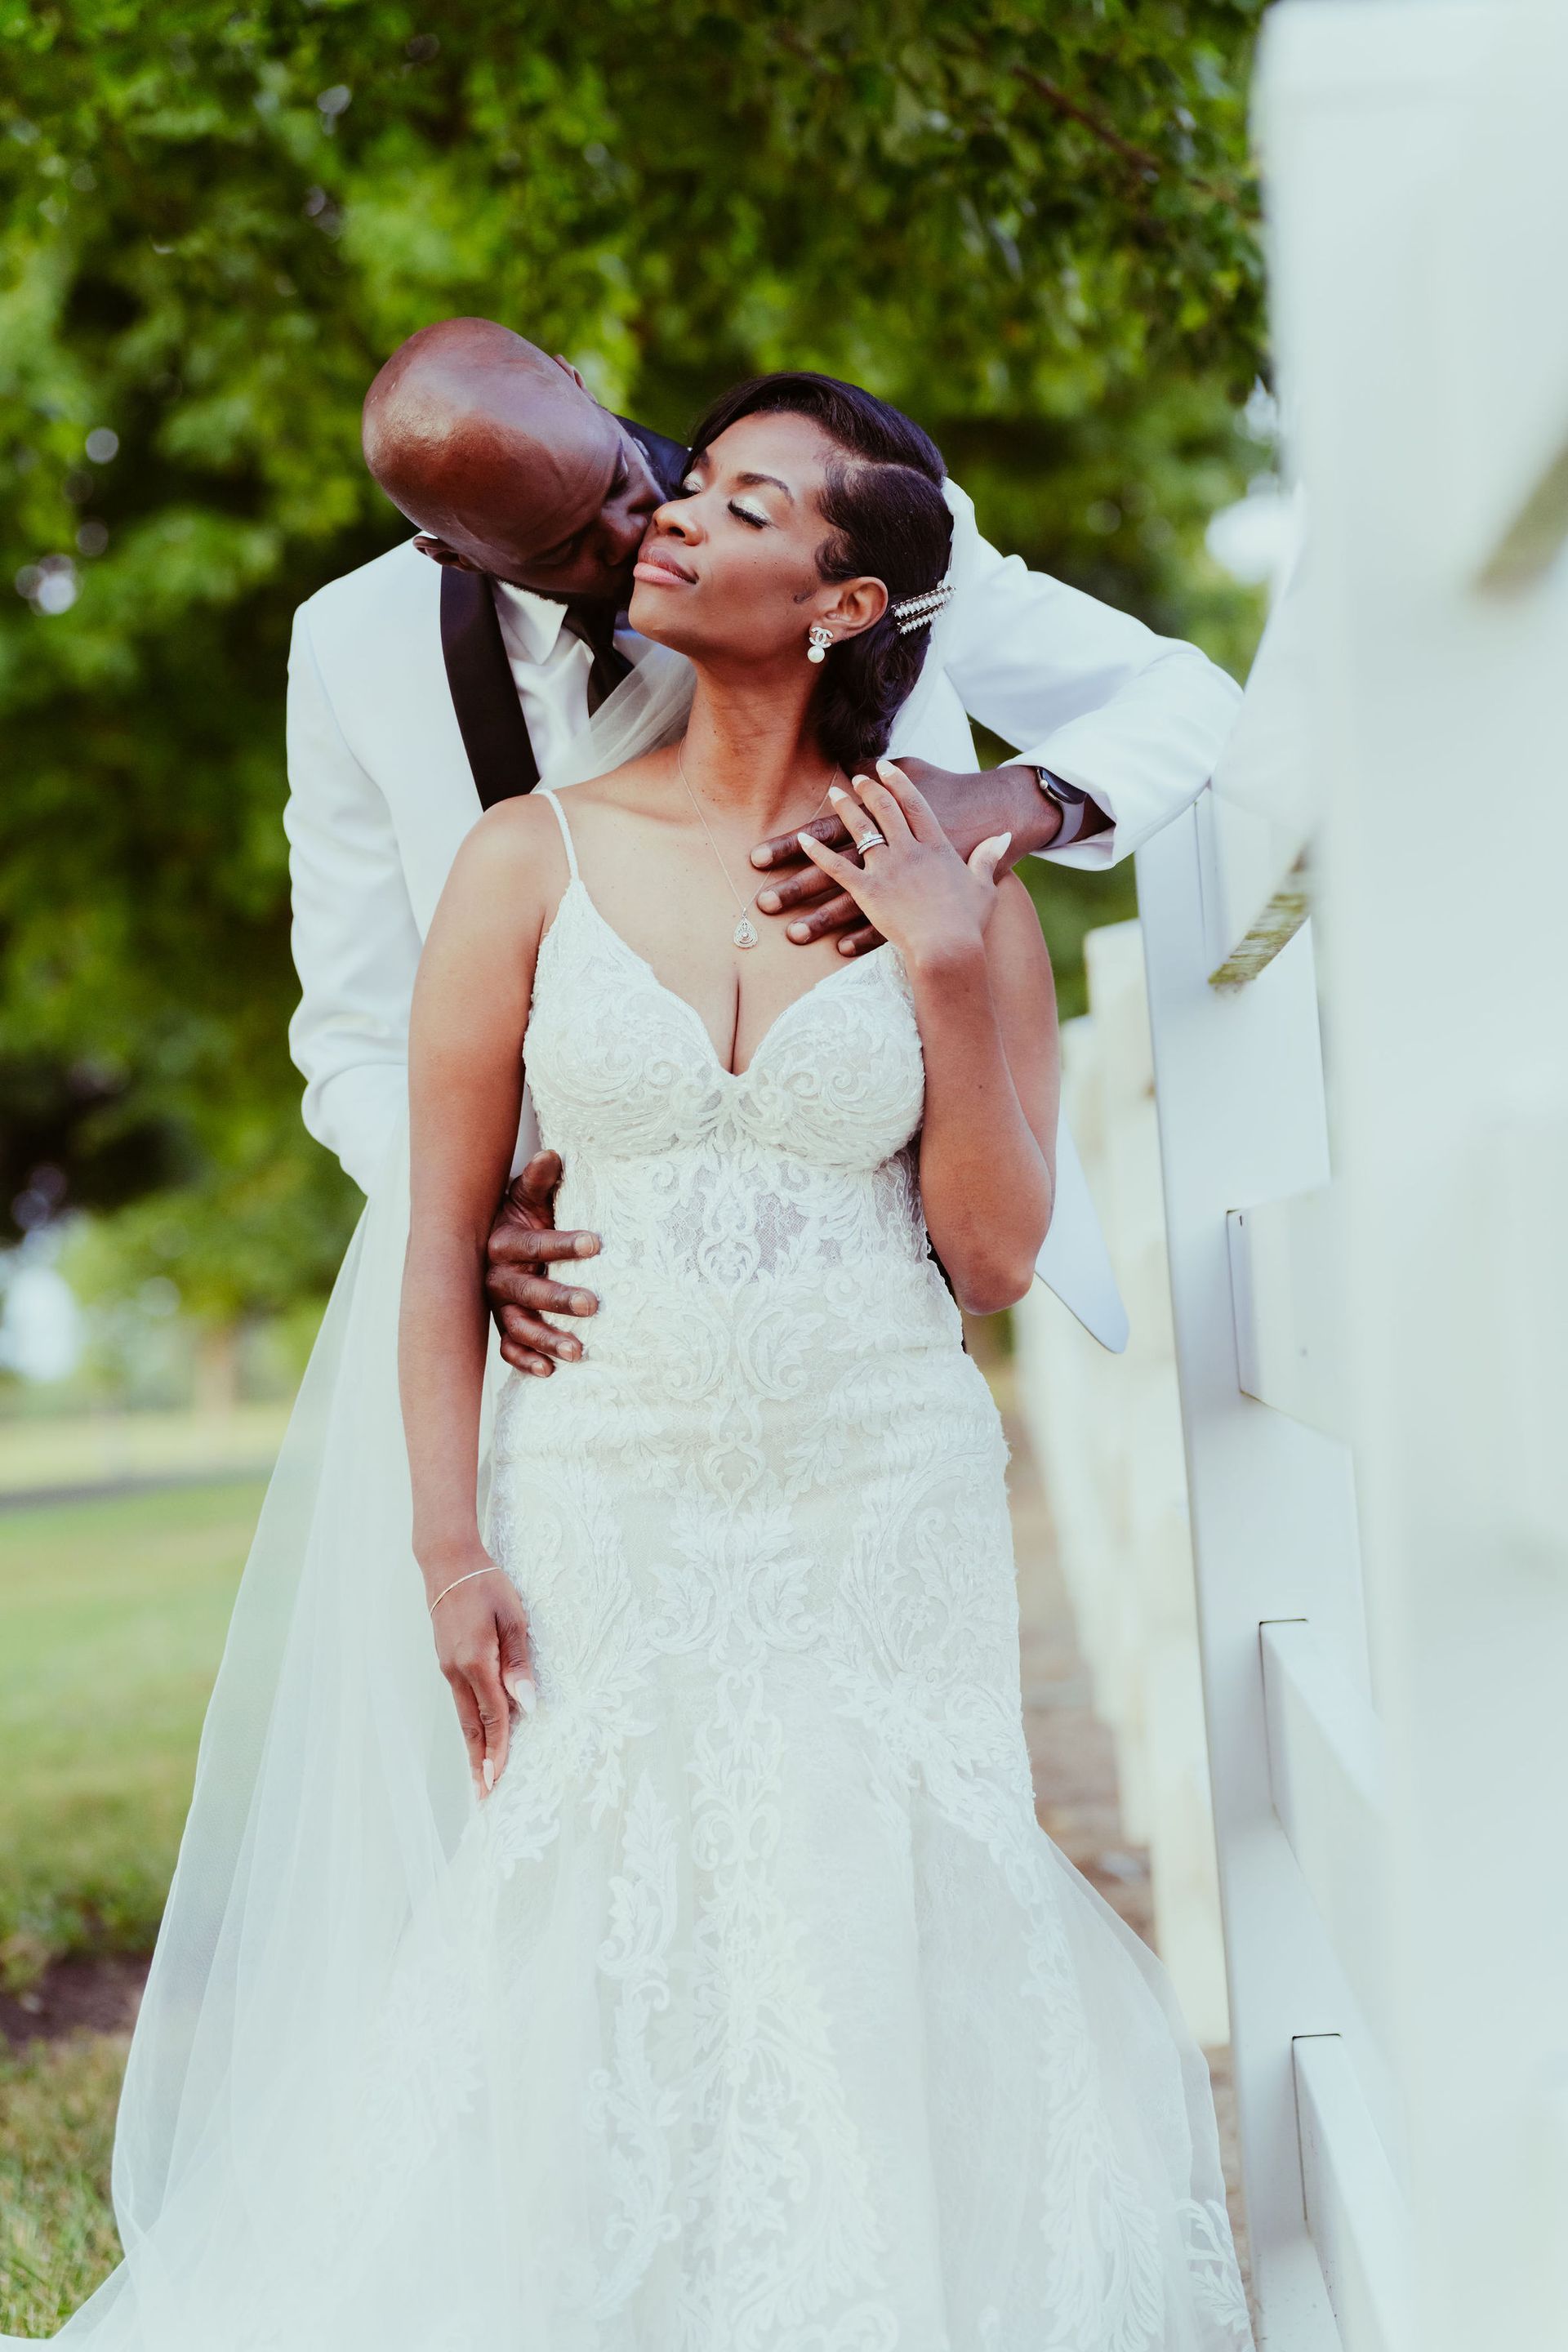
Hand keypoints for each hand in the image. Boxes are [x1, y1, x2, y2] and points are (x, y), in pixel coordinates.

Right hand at [424, 1551, 534, 1798]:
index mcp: (476, 1660)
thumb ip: (520, 1661)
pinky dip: (469, 1727)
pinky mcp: (447, 1663)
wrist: (447, 1562)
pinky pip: (460, 1703)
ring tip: (480, 1780)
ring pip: (463, 1718)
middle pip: (471, 1728)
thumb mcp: (513, 1616)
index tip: (501, 1780)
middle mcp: (456, 1671)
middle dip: (479, 1765)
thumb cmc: (486, 1584)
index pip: (493, 1715)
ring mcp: (448, 1668)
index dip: (499, 1750)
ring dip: (473, 1750)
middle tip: (484, 1800)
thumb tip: (528, 1702)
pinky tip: (477, 1739)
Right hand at [484, 1150, 599, 1375]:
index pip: (534, 1244)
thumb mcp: (525, 1196)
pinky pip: (508, 1348)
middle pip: (528, 1291)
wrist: (489, 1241)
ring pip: (518, 1327)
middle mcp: (497, 1277)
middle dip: (559, 1299)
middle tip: (593, 1304)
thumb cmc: (517, 1216)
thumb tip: (553, 1155)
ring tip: (579, 1352)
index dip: (563, 1244)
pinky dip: (525, 1361)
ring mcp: (499, 1306)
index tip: (595, 1243)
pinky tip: (549, 1372)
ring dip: (547, 1340)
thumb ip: (539, 1181)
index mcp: (502, 1243)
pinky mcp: (503, 1326)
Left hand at [796, 762, 1011, 970]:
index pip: (915, 805)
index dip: (898, 783)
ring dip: (845, 810)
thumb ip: (989, 857)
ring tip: (833, 795)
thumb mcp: (986, 885)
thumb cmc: (969, 922)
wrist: (949, 947)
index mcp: (938, 847)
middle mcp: (910, 851)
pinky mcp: (868, 892)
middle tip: (856, 780)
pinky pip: (836, 868)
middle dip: (869, 790)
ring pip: (860, 831)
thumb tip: (1003, 838)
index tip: (885, 767)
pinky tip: (802, 840)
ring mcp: (888, 869)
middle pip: (886, 811)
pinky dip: (817, 853)